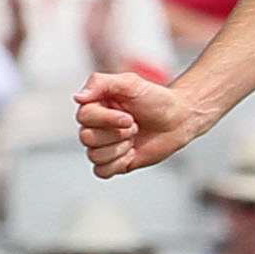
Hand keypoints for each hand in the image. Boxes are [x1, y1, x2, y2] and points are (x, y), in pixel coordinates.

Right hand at [76, 66, 217, 176]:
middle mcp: (95, 126)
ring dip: (120, 148)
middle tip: (134, 126)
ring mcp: (103, 145)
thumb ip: (100, 83)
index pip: (84, 117)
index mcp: (94, 105)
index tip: (130, 116)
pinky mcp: (114, 163)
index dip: (108, 120)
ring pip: (95, 155)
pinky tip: (131, 153)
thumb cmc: (154, 99)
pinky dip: (119, 163)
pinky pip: (102, 171)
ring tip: (134, 138)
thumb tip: (77, 98)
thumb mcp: (129, 82)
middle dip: (117, 134)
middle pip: (87, 138)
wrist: (177, 119)